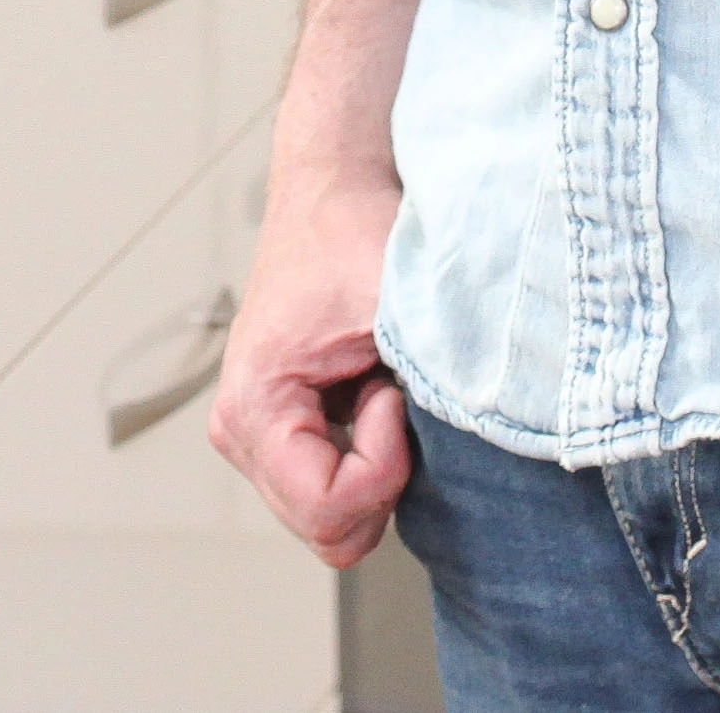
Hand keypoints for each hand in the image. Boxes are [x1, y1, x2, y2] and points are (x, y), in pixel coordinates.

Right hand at [209, 160, 412, 565]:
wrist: (334, 187)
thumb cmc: (353, 231)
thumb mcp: (398, 306)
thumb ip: (430, 380)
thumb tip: (479, 437)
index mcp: (253, 405)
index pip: (329, 511)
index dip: (385, 468)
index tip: (393, 394)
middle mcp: (240, 431)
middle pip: (330, 532)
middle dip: (383, 477)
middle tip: (393, 394)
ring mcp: (257, 439)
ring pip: (335, 521)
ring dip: (378, 467)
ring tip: (382, 387)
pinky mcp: (283, 434)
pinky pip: (337, 494)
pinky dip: (373, 460)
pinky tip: (376, 395)